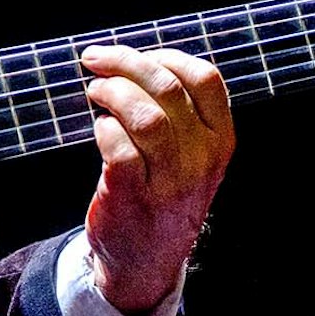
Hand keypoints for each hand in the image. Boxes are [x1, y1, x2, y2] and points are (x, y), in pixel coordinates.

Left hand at [79, 44, 233, 315]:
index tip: (138, 54)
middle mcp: (200, 159)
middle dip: (125, 62)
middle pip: (167, 88)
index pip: (206, 79)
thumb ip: (179, 113)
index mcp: (219, 140)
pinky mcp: (133, 195)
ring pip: (144, 115)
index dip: (165, 55)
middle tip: (96, 59)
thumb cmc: (162, 193)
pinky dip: (103, 128)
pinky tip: (98, 128)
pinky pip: (118, 147)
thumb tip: (136, 59)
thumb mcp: (191, 156)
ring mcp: (169, 180)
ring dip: (112, 91)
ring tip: (95, 90)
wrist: (146, 261)